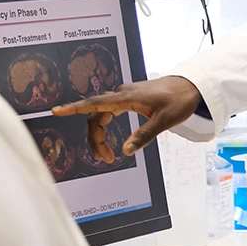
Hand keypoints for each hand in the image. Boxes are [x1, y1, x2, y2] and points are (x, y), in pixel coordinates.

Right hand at [52, 76, 203, 157]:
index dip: (74, 108)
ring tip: (107, 155)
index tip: (56, 111)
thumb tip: (126, 151)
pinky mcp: (128, 99)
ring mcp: (124, 96)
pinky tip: (107, 141)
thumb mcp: (165, 121)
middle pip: (95, 115)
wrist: (190, 86)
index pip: (94, 103)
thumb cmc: (178, 100)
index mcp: (126, 97)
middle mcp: (121, 95)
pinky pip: (108, 113)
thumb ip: (145, 135)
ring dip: (100, 135)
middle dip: (95, 138)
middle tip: (104, 159)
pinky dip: (105, 127)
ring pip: (101, 115)